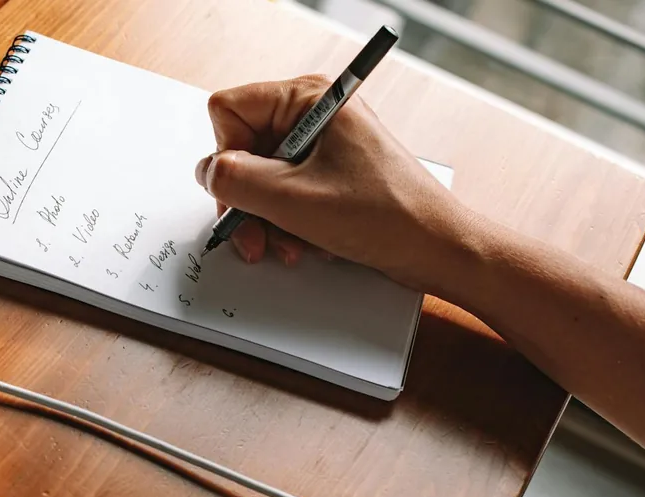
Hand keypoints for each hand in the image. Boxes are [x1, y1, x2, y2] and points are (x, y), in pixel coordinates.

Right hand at [195, 75, 481, 290]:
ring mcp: (319, 148)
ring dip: (266, 220)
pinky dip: (286, 225)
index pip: (228, 111)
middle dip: (246, 199)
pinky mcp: (327, 177)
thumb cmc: (385, 215)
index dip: (226, 155)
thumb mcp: (293, 200)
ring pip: (259, 180)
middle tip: (254, 235)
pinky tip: (306, 243)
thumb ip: (235, 181)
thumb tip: (207, 172)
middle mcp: (311, 116)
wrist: (437, 250)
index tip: (243, 190)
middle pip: (241, 150)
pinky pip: (283, 197)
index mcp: (308, 99)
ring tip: (289, 245)